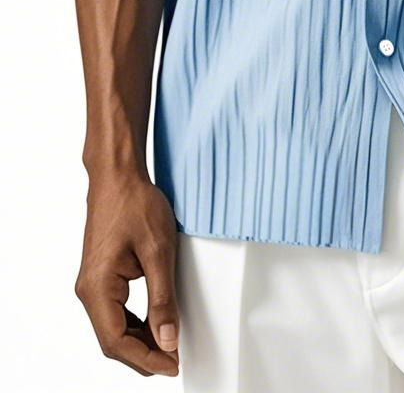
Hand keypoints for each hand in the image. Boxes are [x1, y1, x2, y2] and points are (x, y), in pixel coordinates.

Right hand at [75, 172, 179, 376]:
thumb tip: (167, 338)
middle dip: (143, 354)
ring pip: (114, 328)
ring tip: (169, 345)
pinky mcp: (102, 277)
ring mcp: (93, 284)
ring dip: (140, 341)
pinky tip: (155, 324)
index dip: (145, 359)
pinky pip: (115, 312)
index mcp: (97, 288)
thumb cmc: (135, 205)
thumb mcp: (159, 252)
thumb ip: (163, 299)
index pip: (117, 342)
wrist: (119, 176)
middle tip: (175, 359)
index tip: (172, 365)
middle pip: (113, 340)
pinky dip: (135, 323)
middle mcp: (89, 290)